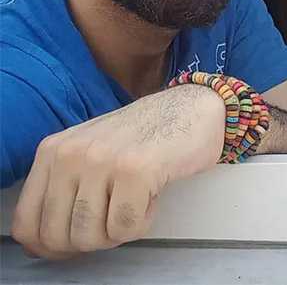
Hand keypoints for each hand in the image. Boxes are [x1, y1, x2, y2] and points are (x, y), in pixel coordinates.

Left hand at [11, 84, 224, 259]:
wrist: (193, 107)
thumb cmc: (147, 135)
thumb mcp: (91, 151)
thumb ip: (65, 187)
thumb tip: (48, 243)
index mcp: (53, 150)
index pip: (26, 224)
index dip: (50, 246)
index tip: (78, 240)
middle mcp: (71, 153)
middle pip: (59, 237)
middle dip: (91, 240)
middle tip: (116, 217)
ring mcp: (102, 160)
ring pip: (91, 237)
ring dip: (119, 230)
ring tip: (135, 200)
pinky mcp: (135, 170)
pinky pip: (126, 228)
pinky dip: (143, 222)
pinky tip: (152, 194)